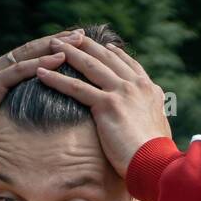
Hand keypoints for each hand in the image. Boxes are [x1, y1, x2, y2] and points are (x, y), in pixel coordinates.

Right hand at [0, 29, 82, 163]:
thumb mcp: (7, 119)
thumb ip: (23, 110)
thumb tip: (49, 120)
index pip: (30, 56)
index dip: (52, 48)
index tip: (76, 44)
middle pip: (32, 48)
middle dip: (58, 40)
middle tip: (82, 34)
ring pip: (28, 54)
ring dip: (55, 46)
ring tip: (78, 41)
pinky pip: (20, 70)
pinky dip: (41, 63)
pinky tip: (60, 58)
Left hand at [33, 36, 173, 178]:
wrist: (157, 164)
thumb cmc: (157, 156)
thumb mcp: (159, 129)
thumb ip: (152, 117)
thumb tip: (150, 122)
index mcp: (150, 90)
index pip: (129, 64)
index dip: (115, 54)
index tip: (105, 46)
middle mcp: (136, 85)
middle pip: (106, 58)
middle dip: (86, 45)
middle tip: (70, 37)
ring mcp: (122, 92)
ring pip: (90, 66)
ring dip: (68, 53)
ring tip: (51, 45)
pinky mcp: (107, 105)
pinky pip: (76, 88)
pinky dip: (57, 79)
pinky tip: (41, 73)